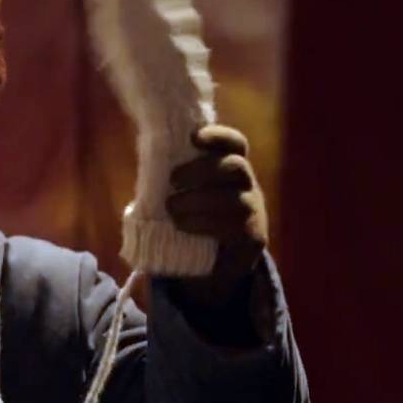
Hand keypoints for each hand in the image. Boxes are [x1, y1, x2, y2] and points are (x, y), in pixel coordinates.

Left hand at [164, 124, 268, 308]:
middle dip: (202, 170)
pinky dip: (202, 223)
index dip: (217, 137)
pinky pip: (233, 226)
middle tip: (173, 179)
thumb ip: (178, 179)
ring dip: (197, 200)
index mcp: (232, 168)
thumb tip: (148, 162)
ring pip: (233, 198)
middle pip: (236, 167)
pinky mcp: (253, 238)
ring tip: (172, 208)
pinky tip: (182, 225)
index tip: (193, 138)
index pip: (235, 144)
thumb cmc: (195, 220)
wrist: (216, 266)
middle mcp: (248, 186)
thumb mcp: (188, 194)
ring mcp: (253, 211)